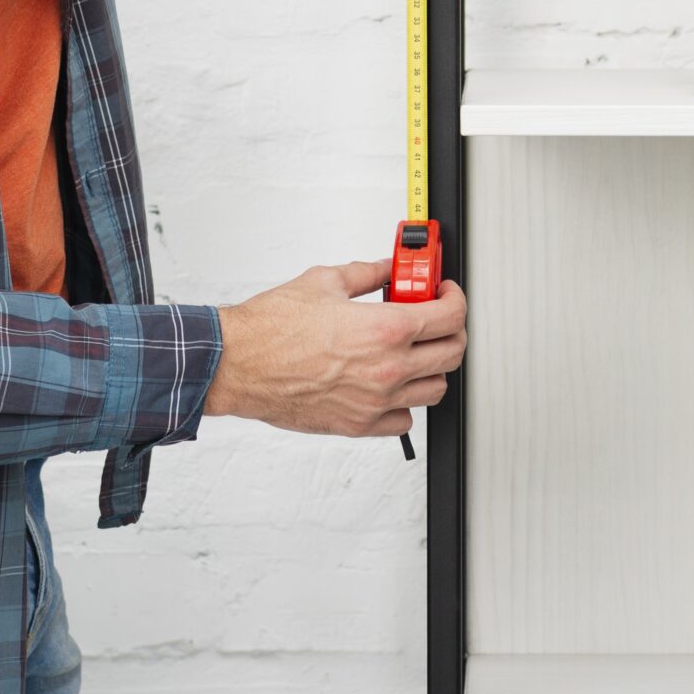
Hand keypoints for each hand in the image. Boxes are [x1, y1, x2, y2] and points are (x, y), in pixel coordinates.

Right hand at [204, 260, 466, 437]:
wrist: (237, 364)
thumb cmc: (272, 328)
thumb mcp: (327, 281)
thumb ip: (368, 273)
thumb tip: (388, 268)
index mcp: (386, 329)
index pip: (451, 317)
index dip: (455, 299)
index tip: (446, 293)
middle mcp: (387, 369)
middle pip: (452, 353)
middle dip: (451, 330)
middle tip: (436, 318)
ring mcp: (375, 402)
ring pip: (435, 389)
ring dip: (431, 367)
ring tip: (412, 350)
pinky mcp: (357, 425)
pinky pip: (404, 420)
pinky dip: (404, 403)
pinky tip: (389, 384)